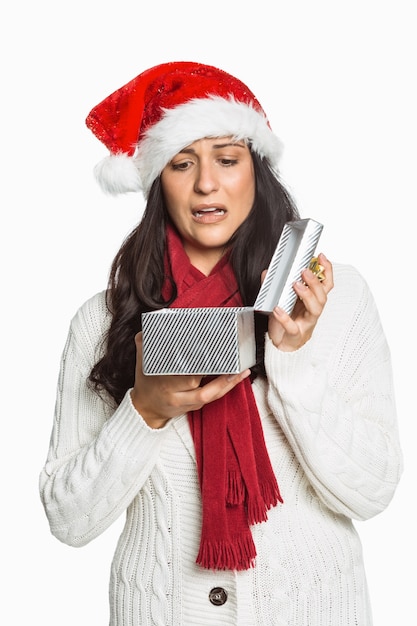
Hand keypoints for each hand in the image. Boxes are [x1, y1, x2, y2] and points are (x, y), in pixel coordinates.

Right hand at [130, 332, 250, 427]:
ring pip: (209, 394)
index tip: (207, 350)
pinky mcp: (194, 407)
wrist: (146, 410)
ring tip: (241, 370)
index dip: (194, 363)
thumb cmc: (146, 382)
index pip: (180, 370)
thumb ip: (144, 341)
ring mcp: (185, 402)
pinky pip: (212, 398)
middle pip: (196, 382)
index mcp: (162, 380)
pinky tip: (237, 377)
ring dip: (227, 383)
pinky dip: (225, 388)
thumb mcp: (142, 361)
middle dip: (214, 371)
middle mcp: (174, 394)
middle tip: (230, 357)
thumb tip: (152, 323)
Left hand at [266, 253, 333, 351]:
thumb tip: (267, 272)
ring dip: (307, 295)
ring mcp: (306, 322)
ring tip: (295, 285)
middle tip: (305, 271)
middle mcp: (312, 310)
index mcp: (312, 301)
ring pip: (315, 309)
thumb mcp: (283, 300)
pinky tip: (278, 310)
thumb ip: (275, 286)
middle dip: (315, 281)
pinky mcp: (296, 334)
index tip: (322, 257)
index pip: (325, 284)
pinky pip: (292, 327)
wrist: (284, 345)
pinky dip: (285, 318)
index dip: (327, 271)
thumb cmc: (288, 322)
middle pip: (322, 295)